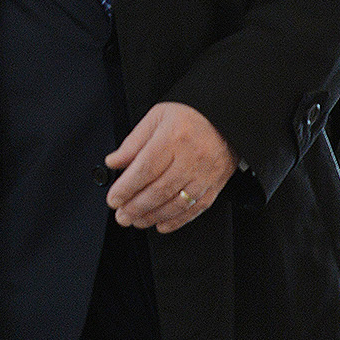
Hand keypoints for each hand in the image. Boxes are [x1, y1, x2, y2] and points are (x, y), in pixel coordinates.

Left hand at [105, 102, 237, 233]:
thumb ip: (133, 142)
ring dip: (152, 216)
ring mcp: (204, 174)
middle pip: (159, 190)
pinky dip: (176, 221)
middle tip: (121, 215)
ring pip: (175, 203)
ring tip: (136, 220)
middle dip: (136, 207)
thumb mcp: (156, 117)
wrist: (225, 118)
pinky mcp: (214, 186)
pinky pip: (195, 209)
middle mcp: (190, 158)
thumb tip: (114, 162)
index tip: (114, 199)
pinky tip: (161, 224)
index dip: (127, 188)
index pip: (145, 169)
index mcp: (173, 137)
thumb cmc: (190, 116)